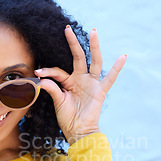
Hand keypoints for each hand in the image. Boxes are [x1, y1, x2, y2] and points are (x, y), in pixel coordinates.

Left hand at [37, 26, 126, 144]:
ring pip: (93, 61)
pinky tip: (123, 56)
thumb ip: (52, 89)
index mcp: (69, 81)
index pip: (58, 71)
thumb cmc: (68, 118)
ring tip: (93, 32)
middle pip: (78, 57)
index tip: (37, 72)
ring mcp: (91, 83)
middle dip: (73, 43)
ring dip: (94, 47)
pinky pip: (110, 79)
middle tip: (67, 29)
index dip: (48, 71)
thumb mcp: (58, 102)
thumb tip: (41, 80)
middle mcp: (81, 79)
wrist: (78, 132)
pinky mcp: (100, 91)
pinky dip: (117, 68)